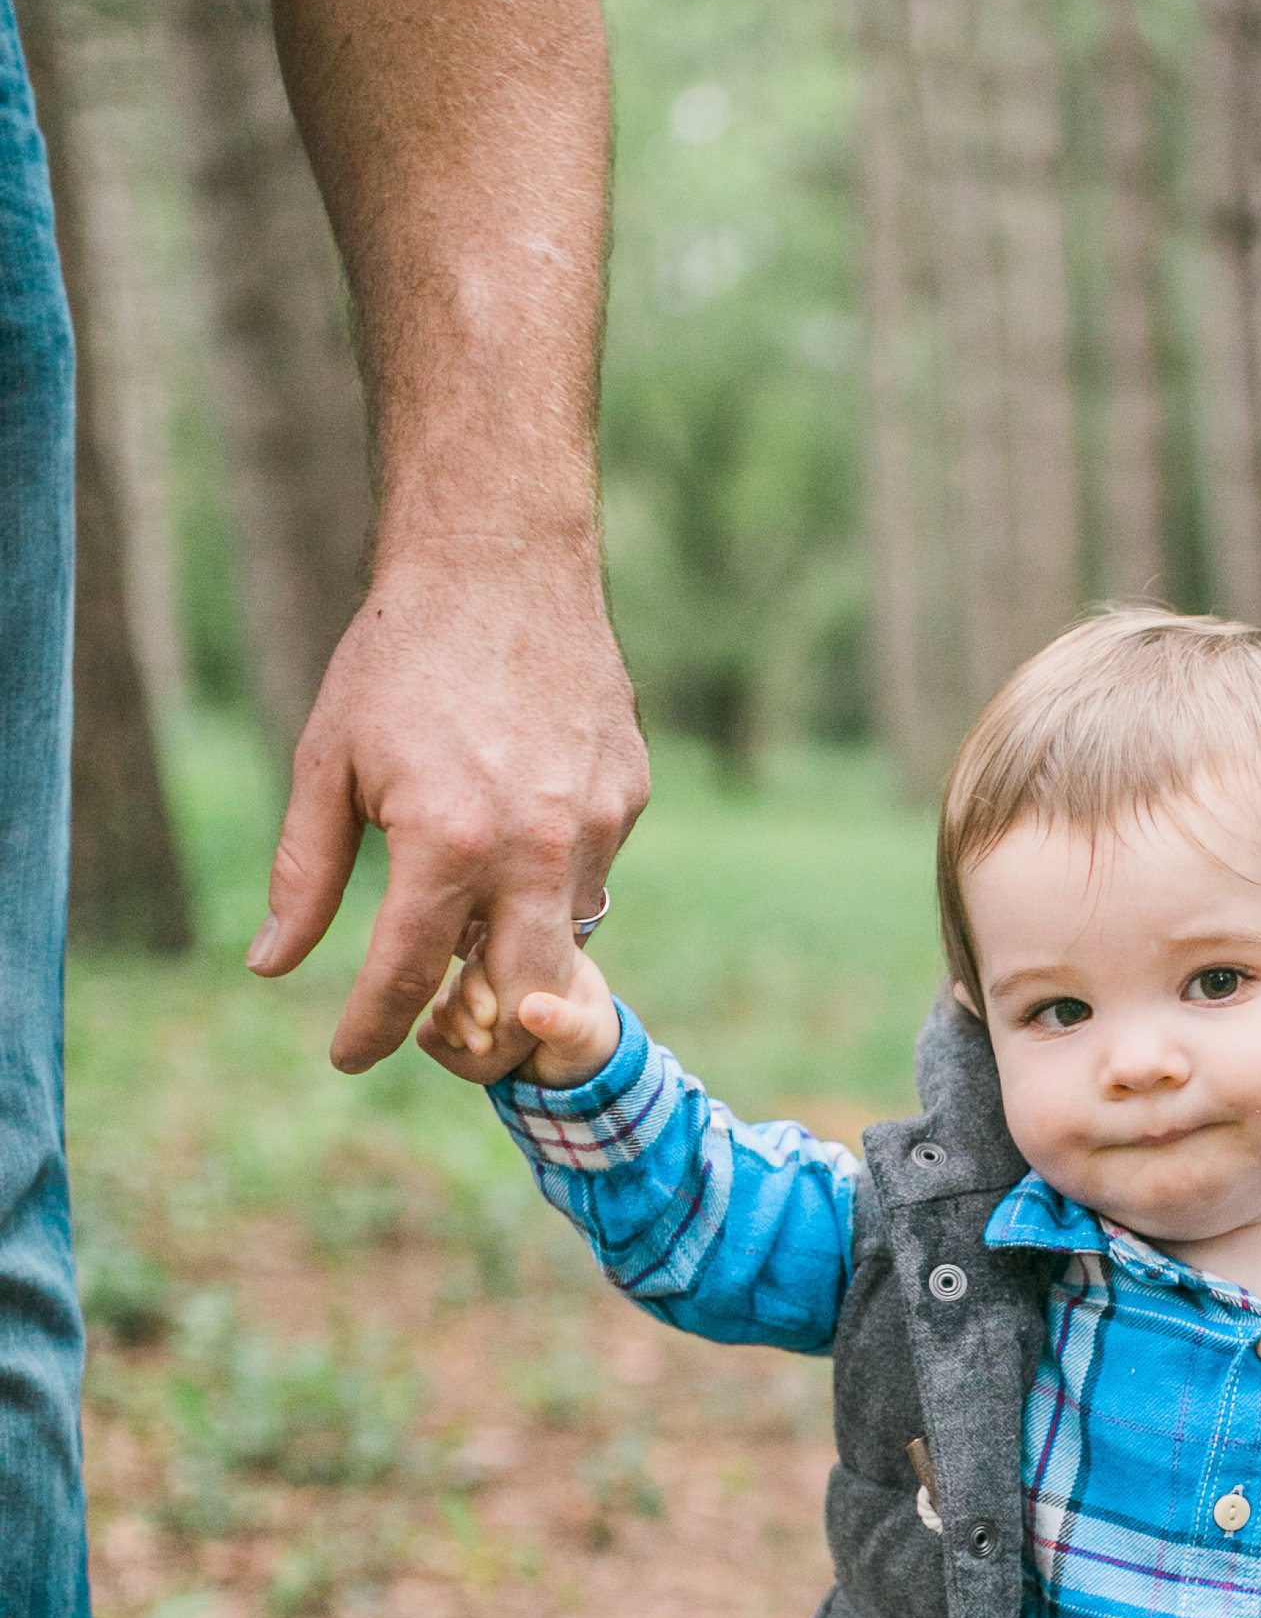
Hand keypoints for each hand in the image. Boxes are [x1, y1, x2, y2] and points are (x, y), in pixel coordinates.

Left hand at [248, 549, 647, 1077]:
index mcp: (449, 846)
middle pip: (520, 1005)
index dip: (369, 1031)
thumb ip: (305, 874)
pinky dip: (549, 878)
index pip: (408, 980)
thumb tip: (272, 966)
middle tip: (436, 1036)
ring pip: (563, 939)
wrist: (501, 560)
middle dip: (479, 1041)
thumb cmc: (397, 658)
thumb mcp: (326, 763)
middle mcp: (536, 851)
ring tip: (471, 921)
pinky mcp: (631, 798)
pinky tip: (516, 830)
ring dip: (514, 950)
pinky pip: (591, 873)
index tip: (346, 1056)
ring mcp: (597, 827)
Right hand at [419, 942, 619, 1090]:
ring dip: (456, 1019)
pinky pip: (440, 1014)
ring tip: (479, 1048)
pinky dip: (444, 1029)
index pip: (500, 943)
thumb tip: (530, 1007)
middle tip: (484, 1038)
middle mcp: (506, 963)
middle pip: (470, 967)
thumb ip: (564, 1022)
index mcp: (541, 951)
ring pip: (451, 991)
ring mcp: (484, 988)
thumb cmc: (587, 1045)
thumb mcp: (585, 1037)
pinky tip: (461, 1045)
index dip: (486, 974)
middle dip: (467, 1002)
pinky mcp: (467, 1014)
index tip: (490, 1015)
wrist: (572, 1071)